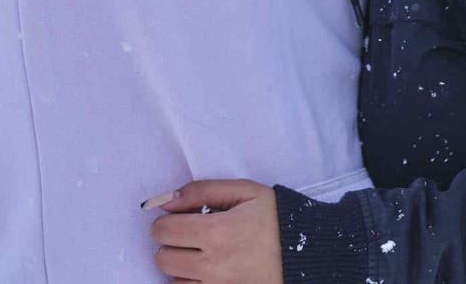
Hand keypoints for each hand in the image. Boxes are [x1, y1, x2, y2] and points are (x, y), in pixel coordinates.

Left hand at [146, 180, 282, 283]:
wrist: (303, 255)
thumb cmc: (274, 219)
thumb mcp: (245, 192)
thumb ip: (202, 190)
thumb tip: (166, 200)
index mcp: (217, 232)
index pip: (163, 230)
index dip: (167, 221)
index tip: (181, 218)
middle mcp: (213, 265)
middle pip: (162, 258)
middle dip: (171, 243)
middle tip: (192, 235)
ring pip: (173, 279)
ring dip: (181, 265)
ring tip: (203, 253)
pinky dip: (191, 281)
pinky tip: (208, 270)